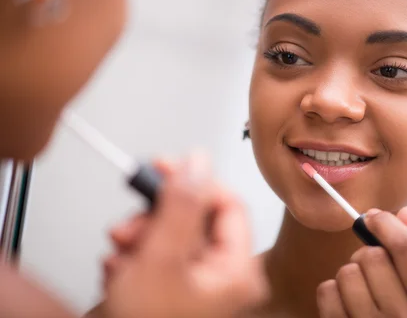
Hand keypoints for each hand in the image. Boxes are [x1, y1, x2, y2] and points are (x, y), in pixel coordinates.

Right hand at [103, 154, 267, 317]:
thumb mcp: (161, 259)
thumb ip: (180, 205)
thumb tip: (197, 162)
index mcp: (237, 270)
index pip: (228, 203)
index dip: (196, 181)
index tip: (166, 167)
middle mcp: (226, 277)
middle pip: (197, 219)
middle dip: (157, 216)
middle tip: (133, 221)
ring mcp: (203, 286)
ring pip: (175, 237)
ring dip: (142, 236)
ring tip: (121, 250)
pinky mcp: (180, 291)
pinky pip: (163, 258)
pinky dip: (138, 257)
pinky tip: (121, 270)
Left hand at [317, 207, 406, 317]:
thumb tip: (405, 213)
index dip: (386, 224)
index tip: (374, 217)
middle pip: (372, 256)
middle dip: (367, 254)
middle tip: (372, 268)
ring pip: (346, 272)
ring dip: (349, 274)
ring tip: (361, 289)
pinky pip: (326, 291)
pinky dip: (331, 291)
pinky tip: (345, 303)